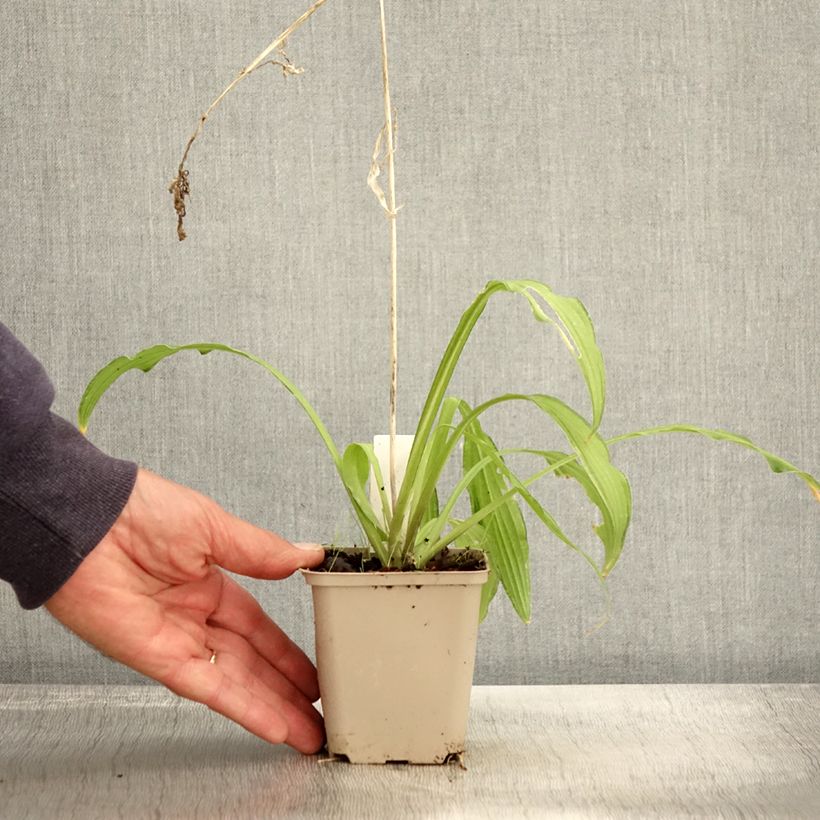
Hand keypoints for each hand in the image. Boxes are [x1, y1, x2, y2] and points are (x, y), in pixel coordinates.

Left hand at [45, 468, 325, 753]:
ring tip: (307, 732)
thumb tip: (306, 555)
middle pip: (251, 663)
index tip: (313, 669)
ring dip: (272, 707)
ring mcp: (176, 640)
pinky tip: (271, 723)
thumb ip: (261, 551)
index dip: (287, 652)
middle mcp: (193, 617)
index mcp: (208, 583)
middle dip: (286, 689)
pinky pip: (207, 687)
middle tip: (319, 712)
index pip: (258, 628)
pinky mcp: (158, 657)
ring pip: (235, 681)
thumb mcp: (214, 526)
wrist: (86, 523)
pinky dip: (241, 707)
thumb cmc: (138, 510)